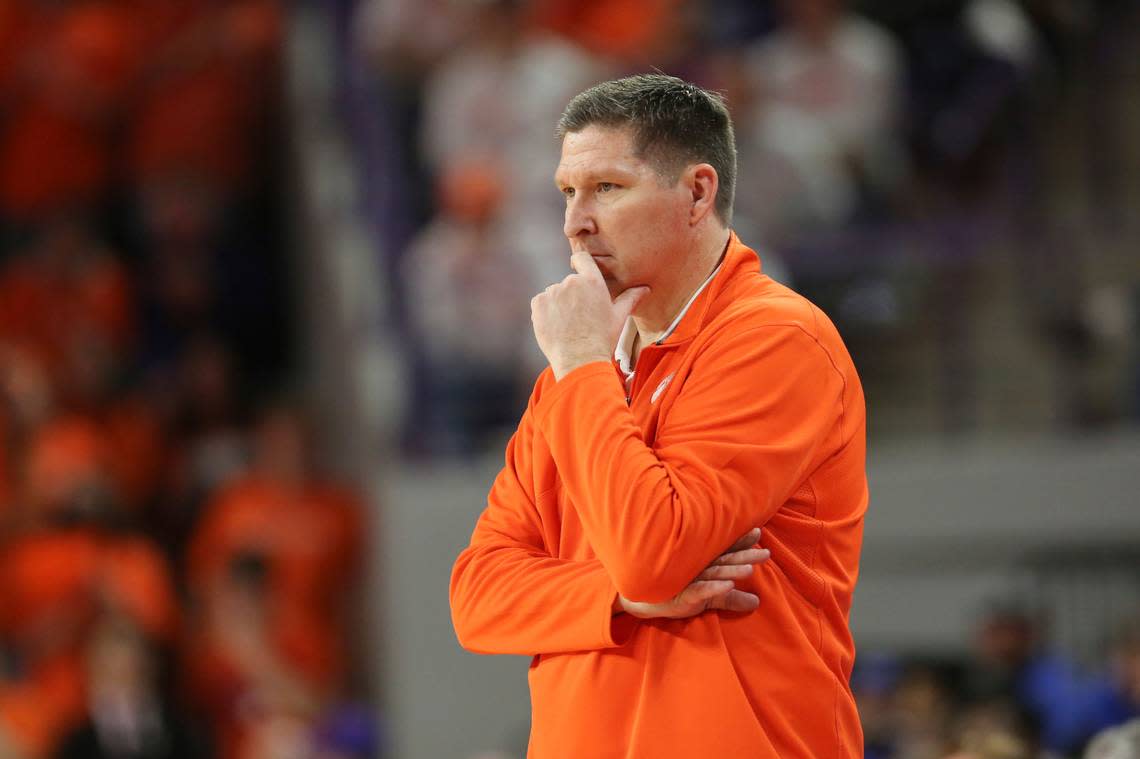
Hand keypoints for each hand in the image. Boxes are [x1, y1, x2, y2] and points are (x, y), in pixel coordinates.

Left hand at [531, 252, 649, 379]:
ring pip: (554, 294)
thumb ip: (630, 298)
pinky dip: (546, 312)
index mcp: (592, 281)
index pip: (582, 258)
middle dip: (572, 295)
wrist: (580, 360)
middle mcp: (571, 282)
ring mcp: (553, 292)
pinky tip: (557, 327)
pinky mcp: (538, 303)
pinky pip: (541, 303)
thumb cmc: (602, 339)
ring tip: (568, 325)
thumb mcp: (619, 317)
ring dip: (558, 304)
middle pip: (569, 283)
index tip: (578, 269)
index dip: (580, 263)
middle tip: (580, 317)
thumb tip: (645, 288)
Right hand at [615, 528, 768, 619]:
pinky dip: (714, 587)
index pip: (725, 551)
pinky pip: (701, 590)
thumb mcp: (711, 598)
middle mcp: (698, 567)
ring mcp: (691, 579)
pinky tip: (728, 585)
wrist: (646, 602)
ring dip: (732, 570)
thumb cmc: (679, 594)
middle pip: (725, 560)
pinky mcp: (683, 594)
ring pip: (715, 572)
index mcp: (705, 564)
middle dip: (745, 555)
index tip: (757, 533)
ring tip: (750, 569)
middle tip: (766, 553)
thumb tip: (757, 602)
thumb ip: (732, 598)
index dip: (741, 542)